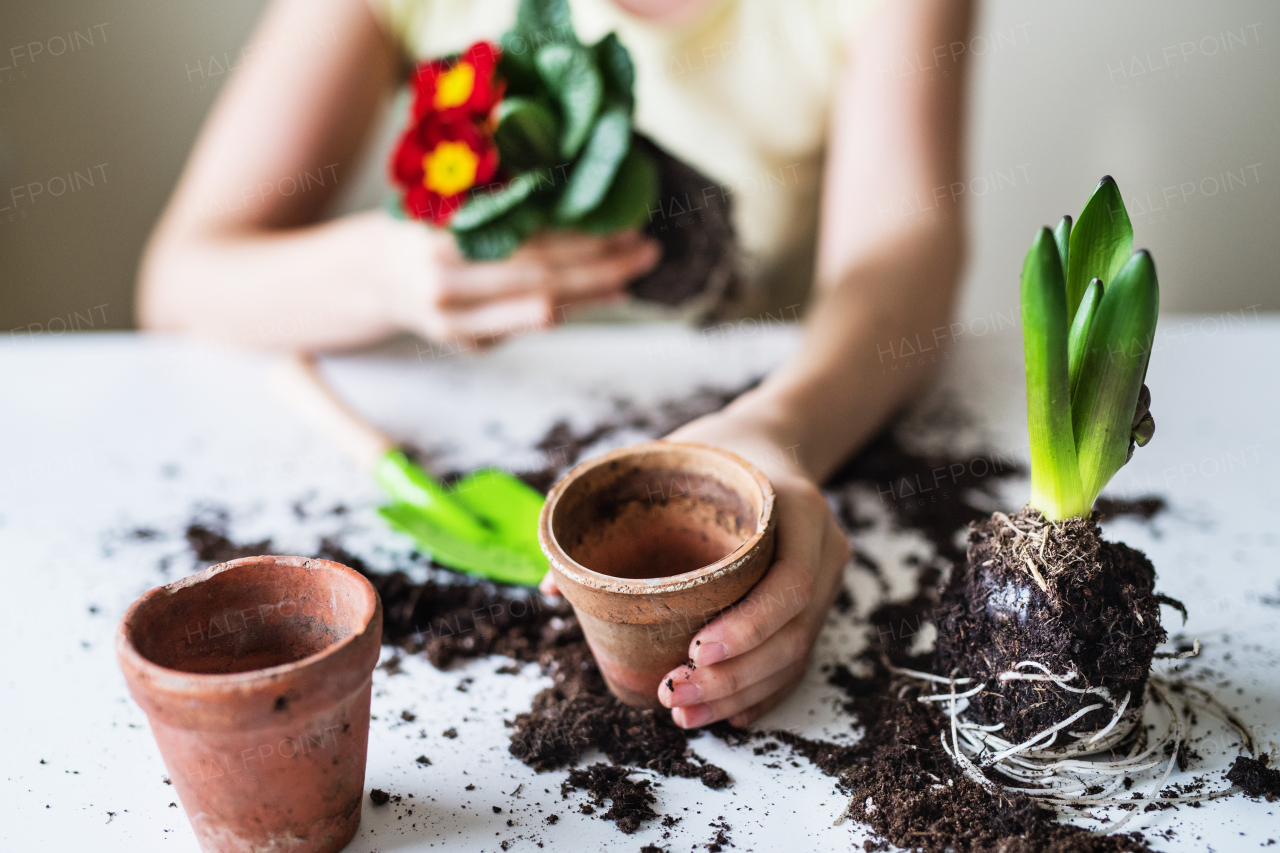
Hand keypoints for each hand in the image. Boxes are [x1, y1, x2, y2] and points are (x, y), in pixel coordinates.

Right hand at [387, 221, 659, 348]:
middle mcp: (446, 283)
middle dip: (603, 264)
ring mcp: (455, 321)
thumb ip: (492, 202)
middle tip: (646, 250)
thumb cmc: (415, 228)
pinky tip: (603, 295)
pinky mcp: (465, 343)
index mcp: (440, 237)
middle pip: (542, 276)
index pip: (529, 238)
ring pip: (541, 308)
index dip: (582, 234)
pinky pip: (529, 325)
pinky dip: (571, 309)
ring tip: (634, 274)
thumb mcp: (440, 202)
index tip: (625, 221)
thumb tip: (571, 193)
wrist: (365, 278)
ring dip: (596, 292)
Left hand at [537, 411, 849, 727]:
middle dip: (734, 676)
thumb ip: (620, 507)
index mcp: (797, 507)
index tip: (697, 650)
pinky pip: (797, 657)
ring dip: (741, 693)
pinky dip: (763, 691)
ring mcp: (826, 577)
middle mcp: (823, 547)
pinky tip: (729, 714)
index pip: (789, 582)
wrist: (770, 441)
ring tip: (686, 714)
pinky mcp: (817, 602)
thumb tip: (551, 581)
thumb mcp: (673, 458)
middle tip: (676, 695)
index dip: (749, 626)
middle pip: (792, 632)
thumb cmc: (713, 453)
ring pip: (795, 655)